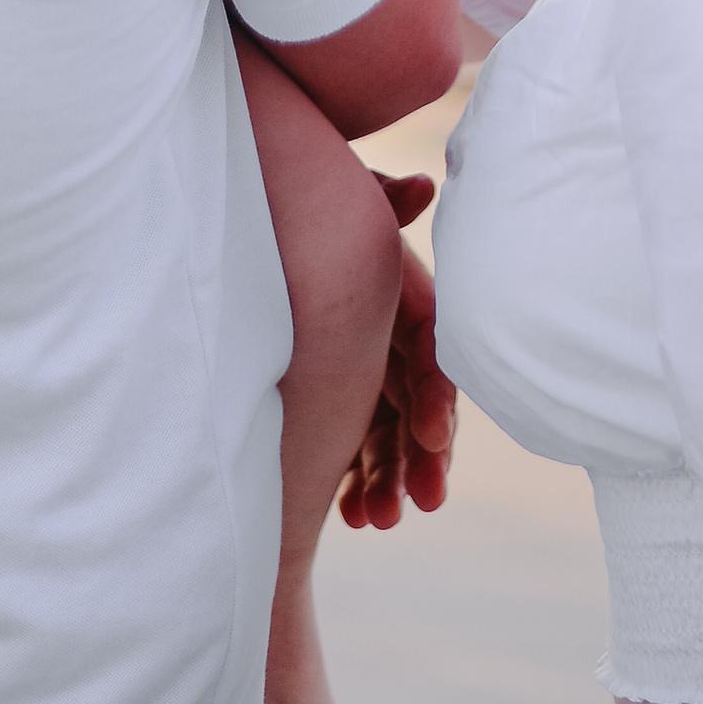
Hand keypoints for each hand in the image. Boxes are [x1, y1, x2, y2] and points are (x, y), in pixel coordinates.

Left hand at [336, 175, 455, 528]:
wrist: (264, 229)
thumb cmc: (310, 214)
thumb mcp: (346, 210)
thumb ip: (380, 202)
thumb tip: (422, 183)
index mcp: (404, 306)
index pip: (433, 358)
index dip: (438, 397)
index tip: (433, 437)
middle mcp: (391, 346)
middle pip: (419, 411)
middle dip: (425, 460)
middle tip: (424, 503)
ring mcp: (366, 379)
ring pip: (390, 442)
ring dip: (391, 483)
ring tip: (373, 521)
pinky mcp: (338, 405)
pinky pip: (358, 453)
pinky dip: (360, 485)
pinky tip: (350, 517)